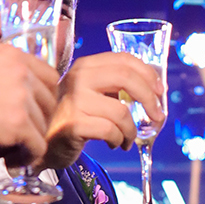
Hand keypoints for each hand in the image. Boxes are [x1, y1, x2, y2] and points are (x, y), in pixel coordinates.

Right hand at [0, 41, 58, 151]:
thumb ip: (4, 76)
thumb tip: (16, 102)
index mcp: (15, 56)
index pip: (51, 78)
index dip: (42, 100)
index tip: (29, 115)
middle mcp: (24, 73)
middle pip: (50, 105)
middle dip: (35, 124)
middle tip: (13, 137)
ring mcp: (23, 98)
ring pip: (43, 129)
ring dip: (25, 144)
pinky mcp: (18, 124)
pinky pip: (37, 148)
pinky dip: (24, 159)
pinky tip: (4, 159)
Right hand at [40, 53, 164, 166]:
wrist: (44, 141)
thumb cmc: (73, 117)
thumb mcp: (91, 94)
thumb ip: (114, 86)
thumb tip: (154, 87)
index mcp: (85, 66)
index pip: (124, 60)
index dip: (148, 74)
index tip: (160, 91)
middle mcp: (78, 78)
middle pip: (126, 78)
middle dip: (150, 99)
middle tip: (157, 116)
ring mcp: (74, 101)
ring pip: (121, 112)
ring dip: (132, 130)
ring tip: (128, 139)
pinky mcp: (73, 124)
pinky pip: (110, 131)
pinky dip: (119, 140)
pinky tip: (114, 143)